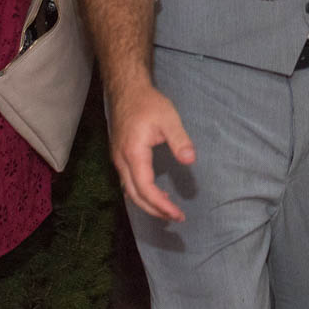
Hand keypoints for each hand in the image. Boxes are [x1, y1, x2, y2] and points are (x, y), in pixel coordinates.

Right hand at [107, 80, 195, 221]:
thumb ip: (179, 140)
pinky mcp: (119, 156)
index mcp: (133, 154)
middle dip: (155, 210)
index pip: (145, 189)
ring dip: (147, 203)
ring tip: (167, 210)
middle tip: (175, 218)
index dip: (161, 205)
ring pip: (129, 191)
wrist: (127, 90)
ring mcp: (117, 159)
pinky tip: (155, 193)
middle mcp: (121, 161)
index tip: (178, 214)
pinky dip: (141, 193)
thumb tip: (190, 160)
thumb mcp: (168, 118)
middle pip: (135, 196)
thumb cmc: (148, 103)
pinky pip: (128, 182)